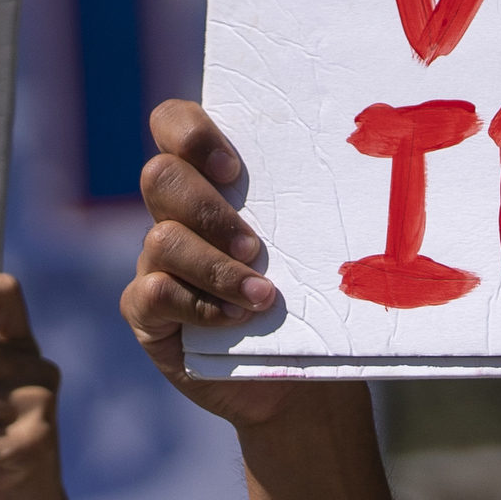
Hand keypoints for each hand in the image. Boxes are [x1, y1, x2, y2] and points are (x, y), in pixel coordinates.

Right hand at [123, 101, 306, 430]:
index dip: (191, 134)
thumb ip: (305, 207)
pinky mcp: (148, 315)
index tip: (234, 170)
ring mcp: (156, 264)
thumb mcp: (307, 246)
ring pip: (161, 239)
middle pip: (161, 177)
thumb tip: (352, 175)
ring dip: (216, 267)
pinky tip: (235, 319)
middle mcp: (174, 215)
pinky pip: (155, 295)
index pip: (173, 125)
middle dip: (209, 209)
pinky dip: (198, 305)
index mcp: (209, 182)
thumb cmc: (307, 297)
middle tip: (255, 246)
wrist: (293, 374)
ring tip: (262, 295)